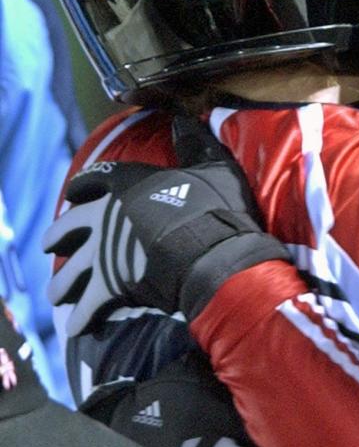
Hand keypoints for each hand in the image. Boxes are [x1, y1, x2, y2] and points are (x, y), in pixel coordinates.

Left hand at [43, 116, 291, 335]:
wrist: (216, 254)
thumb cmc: (217, 210)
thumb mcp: (213, 169)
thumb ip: (195, 145)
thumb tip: (185, 120)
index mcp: (128, 185)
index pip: (94, 180)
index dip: (82, 187)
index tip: (73, 195)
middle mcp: (106, 216)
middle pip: (68, 225)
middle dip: (57, 236)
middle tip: (52, 245)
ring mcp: (104, 252)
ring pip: (70, 270)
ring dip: (62, 284)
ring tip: (57, 295)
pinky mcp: (110, 285)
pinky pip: (88, 305)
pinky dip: (81, 317)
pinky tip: (77, 326)